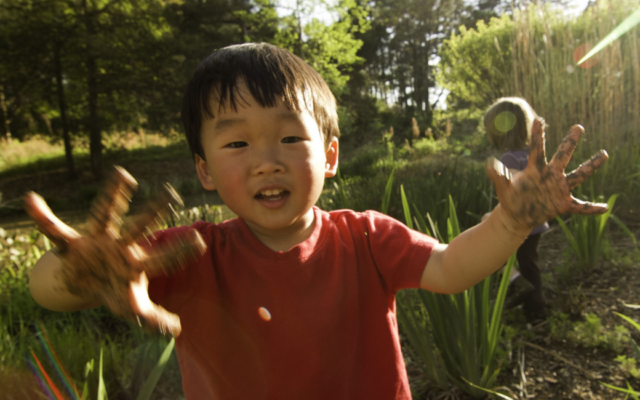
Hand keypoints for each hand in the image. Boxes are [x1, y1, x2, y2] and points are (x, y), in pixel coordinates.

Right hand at [24, 167, 205, 335]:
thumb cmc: (114, 293)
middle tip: (171, 194)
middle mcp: (122, 246)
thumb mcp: (133, 309)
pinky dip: (42, 218)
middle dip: (155, 211)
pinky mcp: (74, 243)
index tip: (200, 239)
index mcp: (138, 263)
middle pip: (141, 227)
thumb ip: (154, 320)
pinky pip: (55, 230)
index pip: (163, 257)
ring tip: (123, 174)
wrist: (84, 285)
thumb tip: (176, 330)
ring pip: (106, 214)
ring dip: (113, 196)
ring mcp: (99, 240)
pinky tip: (31, 201)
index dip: (180, 251)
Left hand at [486, 118, 608, 231]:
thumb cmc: (510, 197)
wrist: (516, 214)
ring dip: (591, 165)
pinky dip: (592, 208)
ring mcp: (559, 189)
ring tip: (604, 154)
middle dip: (570, 142)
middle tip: (578, 127)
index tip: (539, 119)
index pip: (537, 150)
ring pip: (579, 175)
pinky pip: (580, 207)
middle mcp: (550, 175)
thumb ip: (497, 175)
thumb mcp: (502, 186)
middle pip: (563, 156)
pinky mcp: (563, 204)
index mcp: (535, 170)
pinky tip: (605, 207)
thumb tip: (488, 163)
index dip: (538, 136)